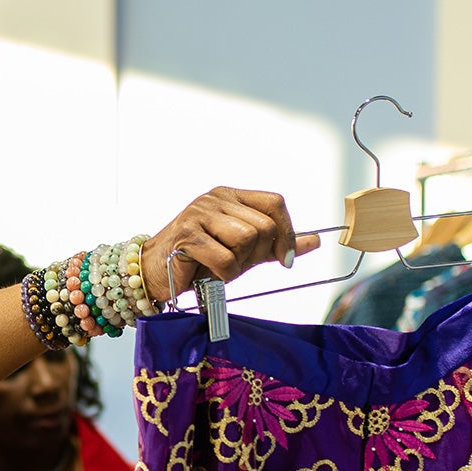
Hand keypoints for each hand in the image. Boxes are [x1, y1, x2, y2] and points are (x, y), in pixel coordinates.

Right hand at [142, 188, 321, 304]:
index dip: (287, 233)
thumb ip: (277, 245)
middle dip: (257, 254)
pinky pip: (225, 259)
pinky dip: (222, 274)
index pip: (275, 203)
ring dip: (238, 264)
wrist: (156, 273)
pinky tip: (208, 273)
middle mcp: (215, 199)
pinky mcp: (186, 235)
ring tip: (220, 266)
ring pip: (246, 239)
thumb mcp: (245, 252)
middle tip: (236, 264)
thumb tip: (315, 240)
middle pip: (264, 226)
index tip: (283, 259)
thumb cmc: (200, 261)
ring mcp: (199, 214)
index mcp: (231, 196)